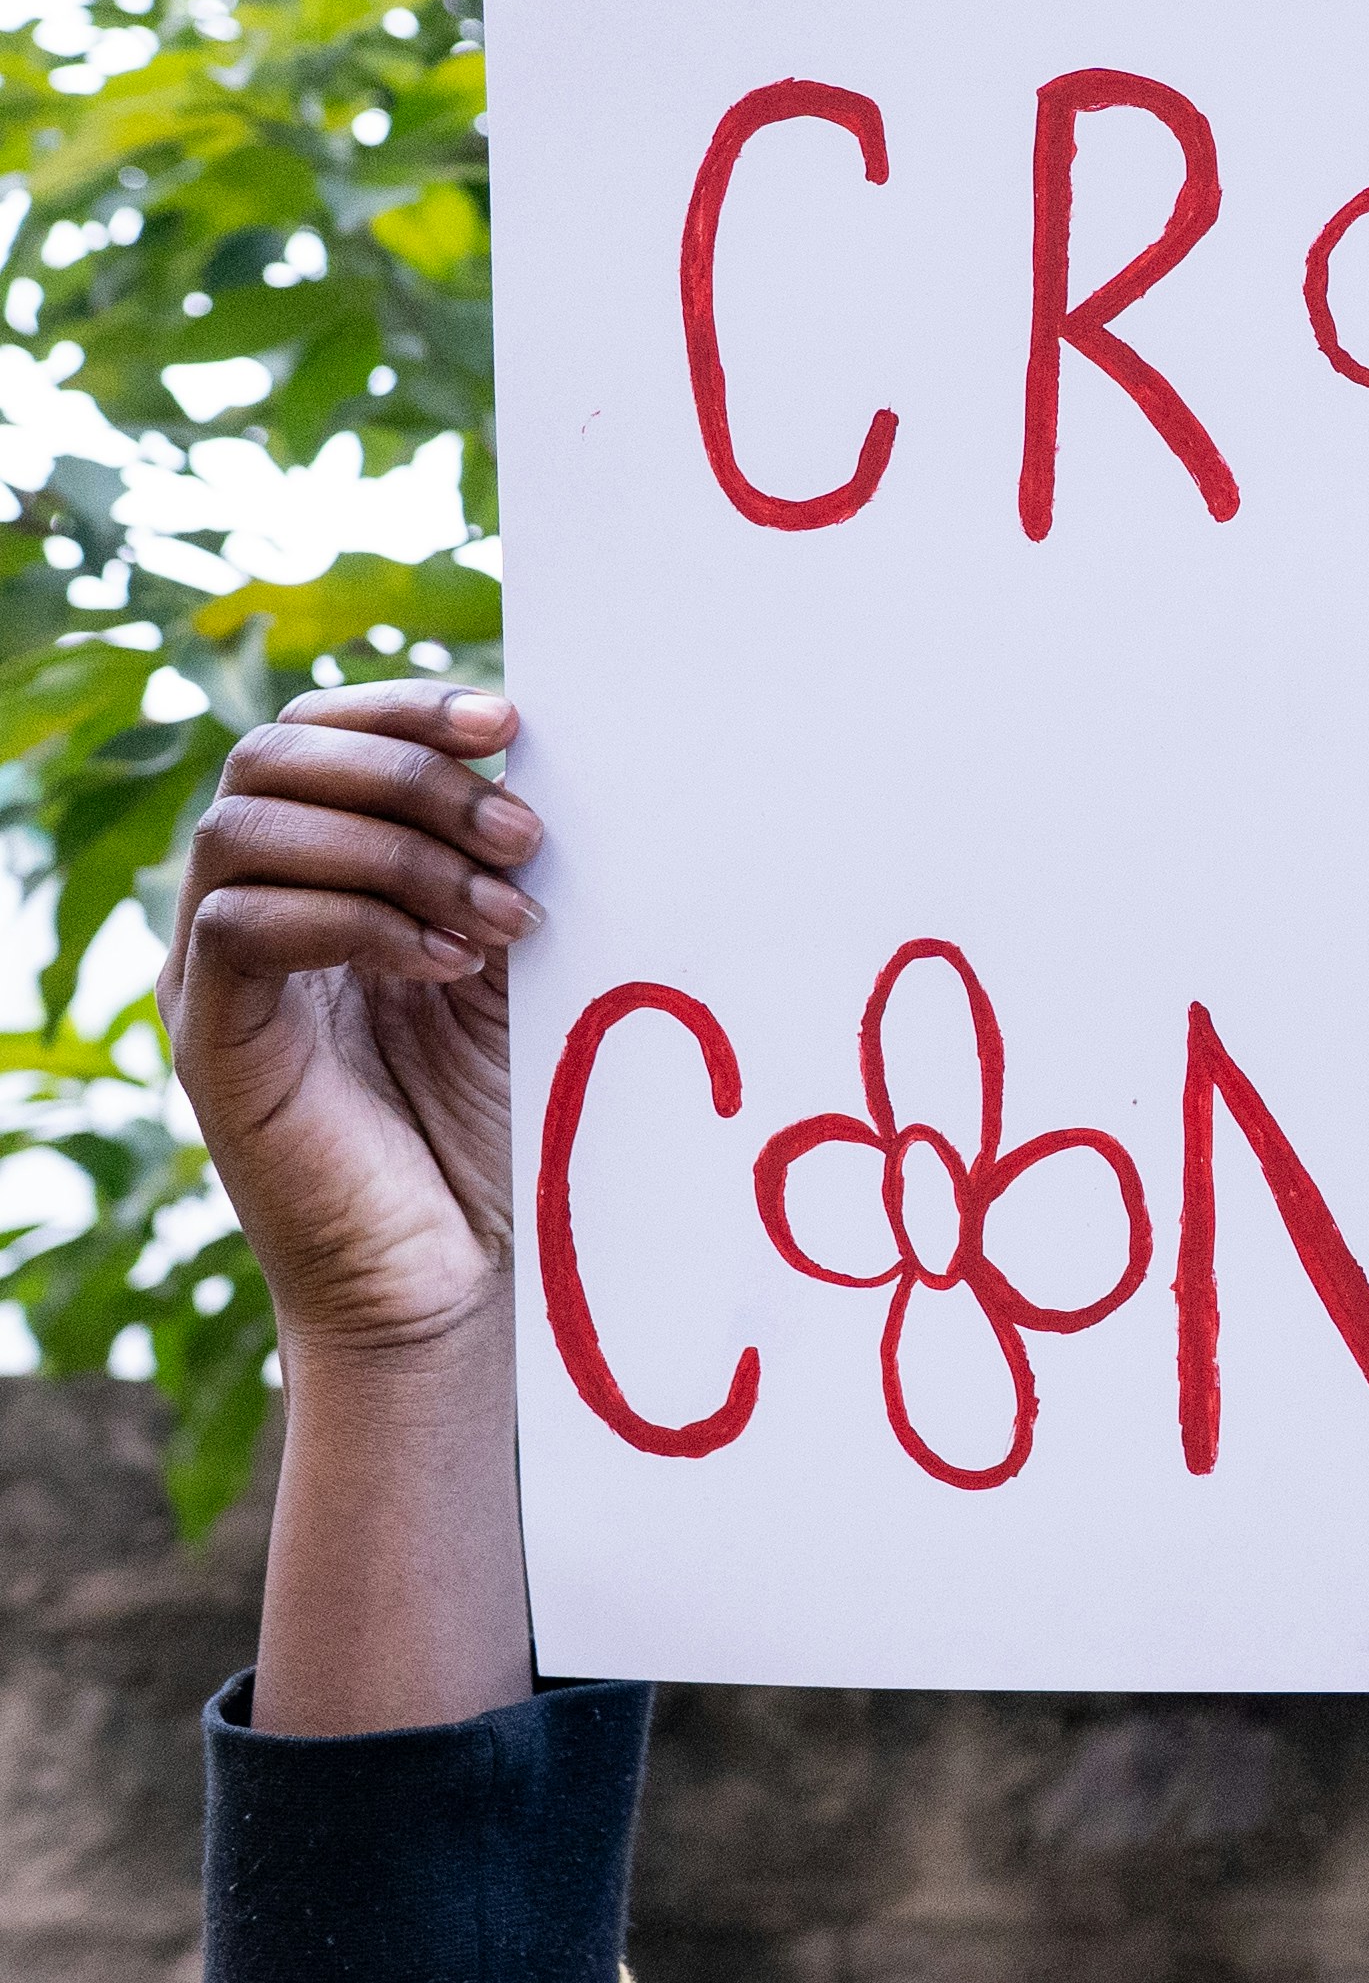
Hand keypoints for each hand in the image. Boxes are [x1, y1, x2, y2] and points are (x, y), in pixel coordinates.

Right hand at [164, 681, 538, 1359]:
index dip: (404, 706)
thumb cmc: (497, 1121)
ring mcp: (221, 973)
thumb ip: (501, 865)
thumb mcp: (515, 963)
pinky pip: (240, 924)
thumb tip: (541, 758)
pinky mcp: (213, 1039)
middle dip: (409, 770)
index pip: (321, 734)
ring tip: (500, 914)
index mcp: (325, 871)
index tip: (511, 722)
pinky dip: (352, 919)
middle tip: (523, 833)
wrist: (457, 1276)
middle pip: (274, 756)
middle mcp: (255, 906)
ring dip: (393, 848)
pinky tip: (446, 963)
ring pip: (248, 827)